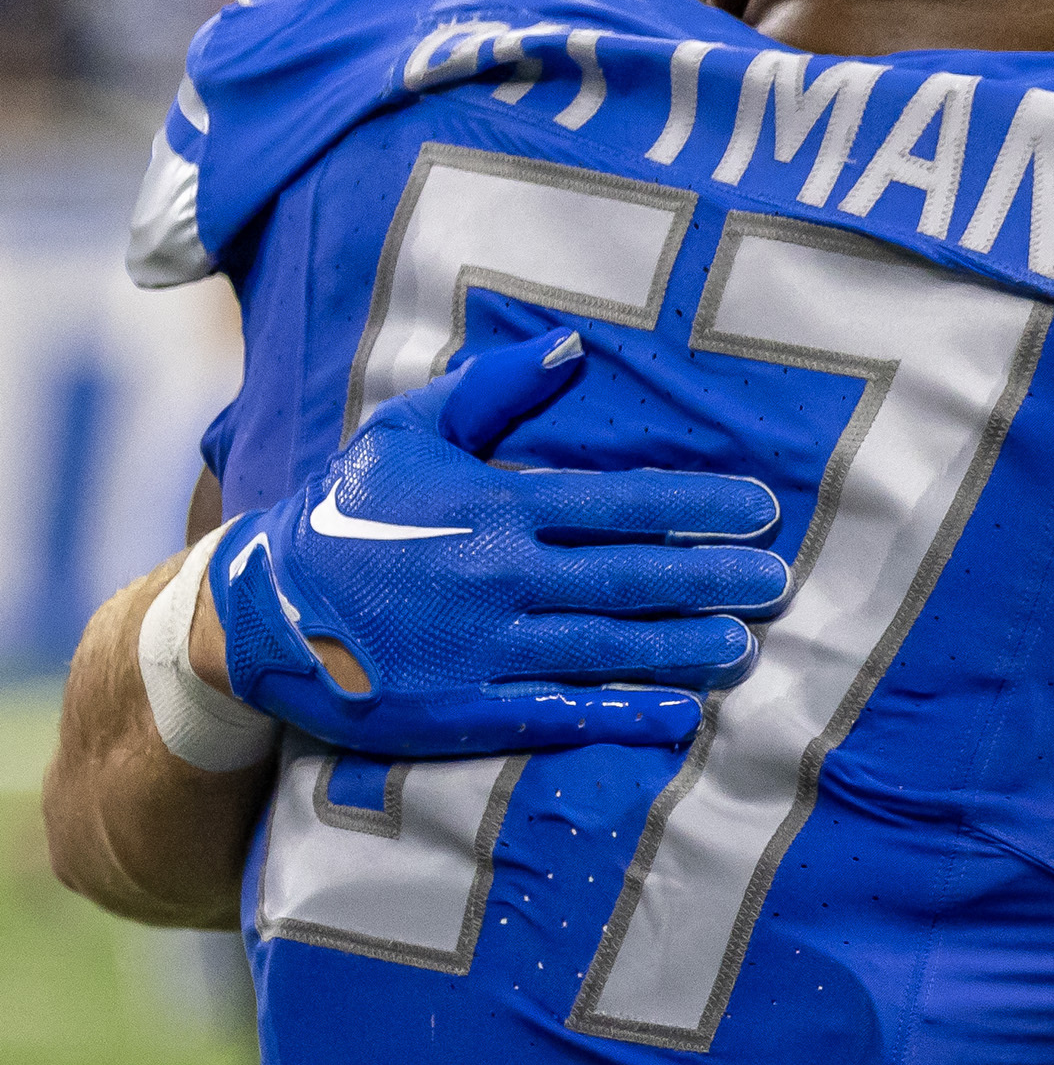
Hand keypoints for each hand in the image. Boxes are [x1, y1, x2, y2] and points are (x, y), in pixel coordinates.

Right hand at [206, 330, 788, 757]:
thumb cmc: (347, 511)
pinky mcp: (469, 709)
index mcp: (493, 505)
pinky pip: (563, 712)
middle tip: (780, 582)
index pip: (619, 502)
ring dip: (684, 646)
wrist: (263, 609)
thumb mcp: (408, 430)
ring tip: (745, 645)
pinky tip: (680, 714)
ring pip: (609, 646)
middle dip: (713, 577)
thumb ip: (497, 392)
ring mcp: (487, 648)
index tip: (761, 510)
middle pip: (630, 576)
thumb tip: (576, 351)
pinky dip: (625, 713)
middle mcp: (500, 576)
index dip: (697, 505)